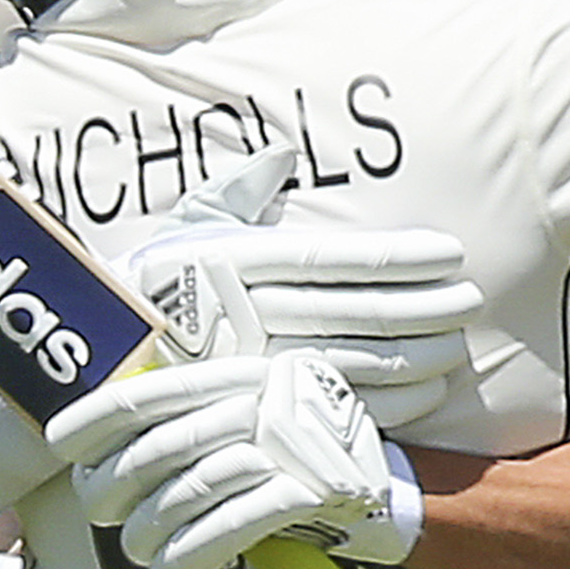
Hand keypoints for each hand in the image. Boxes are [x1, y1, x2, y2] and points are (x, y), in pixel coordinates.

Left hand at [50, 347, 422, 568]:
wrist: (394, 499)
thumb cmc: (306, 469)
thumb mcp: (254, 429)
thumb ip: (195, 430)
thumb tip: (110, 457)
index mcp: (244, 373)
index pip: (154, 391)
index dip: (97, 416)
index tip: (60, 442)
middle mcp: (263, 396)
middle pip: (161, 445)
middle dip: (118, 488)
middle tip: (107, 517)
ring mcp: (287, 441)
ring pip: (189, 490)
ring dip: (153, 533)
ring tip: (143, 555)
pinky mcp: (308, 490)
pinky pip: (228, 526)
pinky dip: (192, 555)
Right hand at [128, 217, 483, 428]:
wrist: (98, 364)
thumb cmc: (155, 286)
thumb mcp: (185, 228)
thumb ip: (237, 191)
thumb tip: (279, 157)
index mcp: (236, 260)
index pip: (334, 258)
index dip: (397, 258)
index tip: (448, 254)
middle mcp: (246, 312)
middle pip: (354, 312)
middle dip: (424, 308)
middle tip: (471, 301)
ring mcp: (253, 366)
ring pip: (353, 362)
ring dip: (416, 356)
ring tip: (458, 345)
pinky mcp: (259, 411)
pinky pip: (332, 409)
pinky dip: (388, 403)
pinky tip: (427, 393)